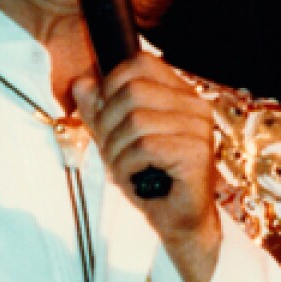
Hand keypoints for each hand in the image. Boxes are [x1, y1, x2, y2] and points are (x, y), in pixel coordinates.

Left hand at [72, 52, 220, 281]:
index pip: (139, 63)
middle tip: (112, 149)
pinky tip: (135, 176)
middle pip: (131, 91)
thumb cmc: (148, 175)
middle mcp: (194, 105)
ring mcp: (199, 128)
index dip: (110, 85)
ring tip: (124, 166)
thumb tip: (81, 83)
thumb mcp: (115, 137)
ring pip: (135, 120)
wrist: (176, 218)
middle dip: (107, 122)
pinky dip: (129, 164)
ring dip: (117, 149)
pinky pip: (145, 147)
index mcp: (178, 94)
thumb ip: (98, 109)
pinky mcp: (195, 153)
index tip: (105, 116)